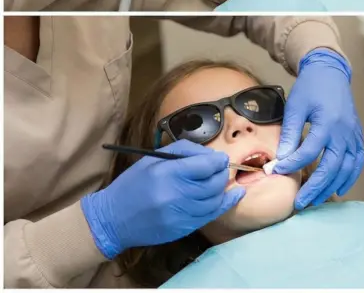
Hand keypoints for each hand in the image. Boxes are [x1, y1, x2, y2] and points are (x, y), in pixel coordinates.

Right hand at [80, 140, 244, 258]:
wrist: (112, 220)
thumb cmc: (132, 185)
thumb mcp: (152, 160)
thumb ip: (183, 151)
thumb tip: (211, 155)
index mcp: (167, 174)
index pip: (205, 165)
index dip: (217, 160)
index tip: (220, 158)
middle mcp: (176, 195)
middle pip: (214, 182)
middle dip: (221, 173)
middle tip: (220, 168)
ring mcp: (181, 214)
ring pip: (215, 199)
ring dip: (223, 188)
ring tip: (221, 180)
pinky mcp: (183, 228)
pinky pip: (211, 215)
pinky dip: (225, 203)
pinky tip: (235, 195)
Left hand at [273, 48, 363, 209]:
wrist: (330, 73)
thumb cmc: (310, 89)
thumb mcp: (295, 107)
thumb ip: (290, 134)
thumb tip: (280, 160)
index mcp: (327, 123)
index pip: (309, 151)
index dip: (292, 164)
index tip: (275, 172)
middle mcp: (344, 132)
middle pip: (331, 166)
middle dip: (315, 187)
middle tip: (300, 203)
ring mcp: (353, 135)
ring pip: (346, 168)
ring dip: (332, 186)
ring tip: (316, 200)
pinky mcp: (357, 136)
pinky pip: (357, 161)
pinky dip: (350, 177)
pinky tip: (339, 188)